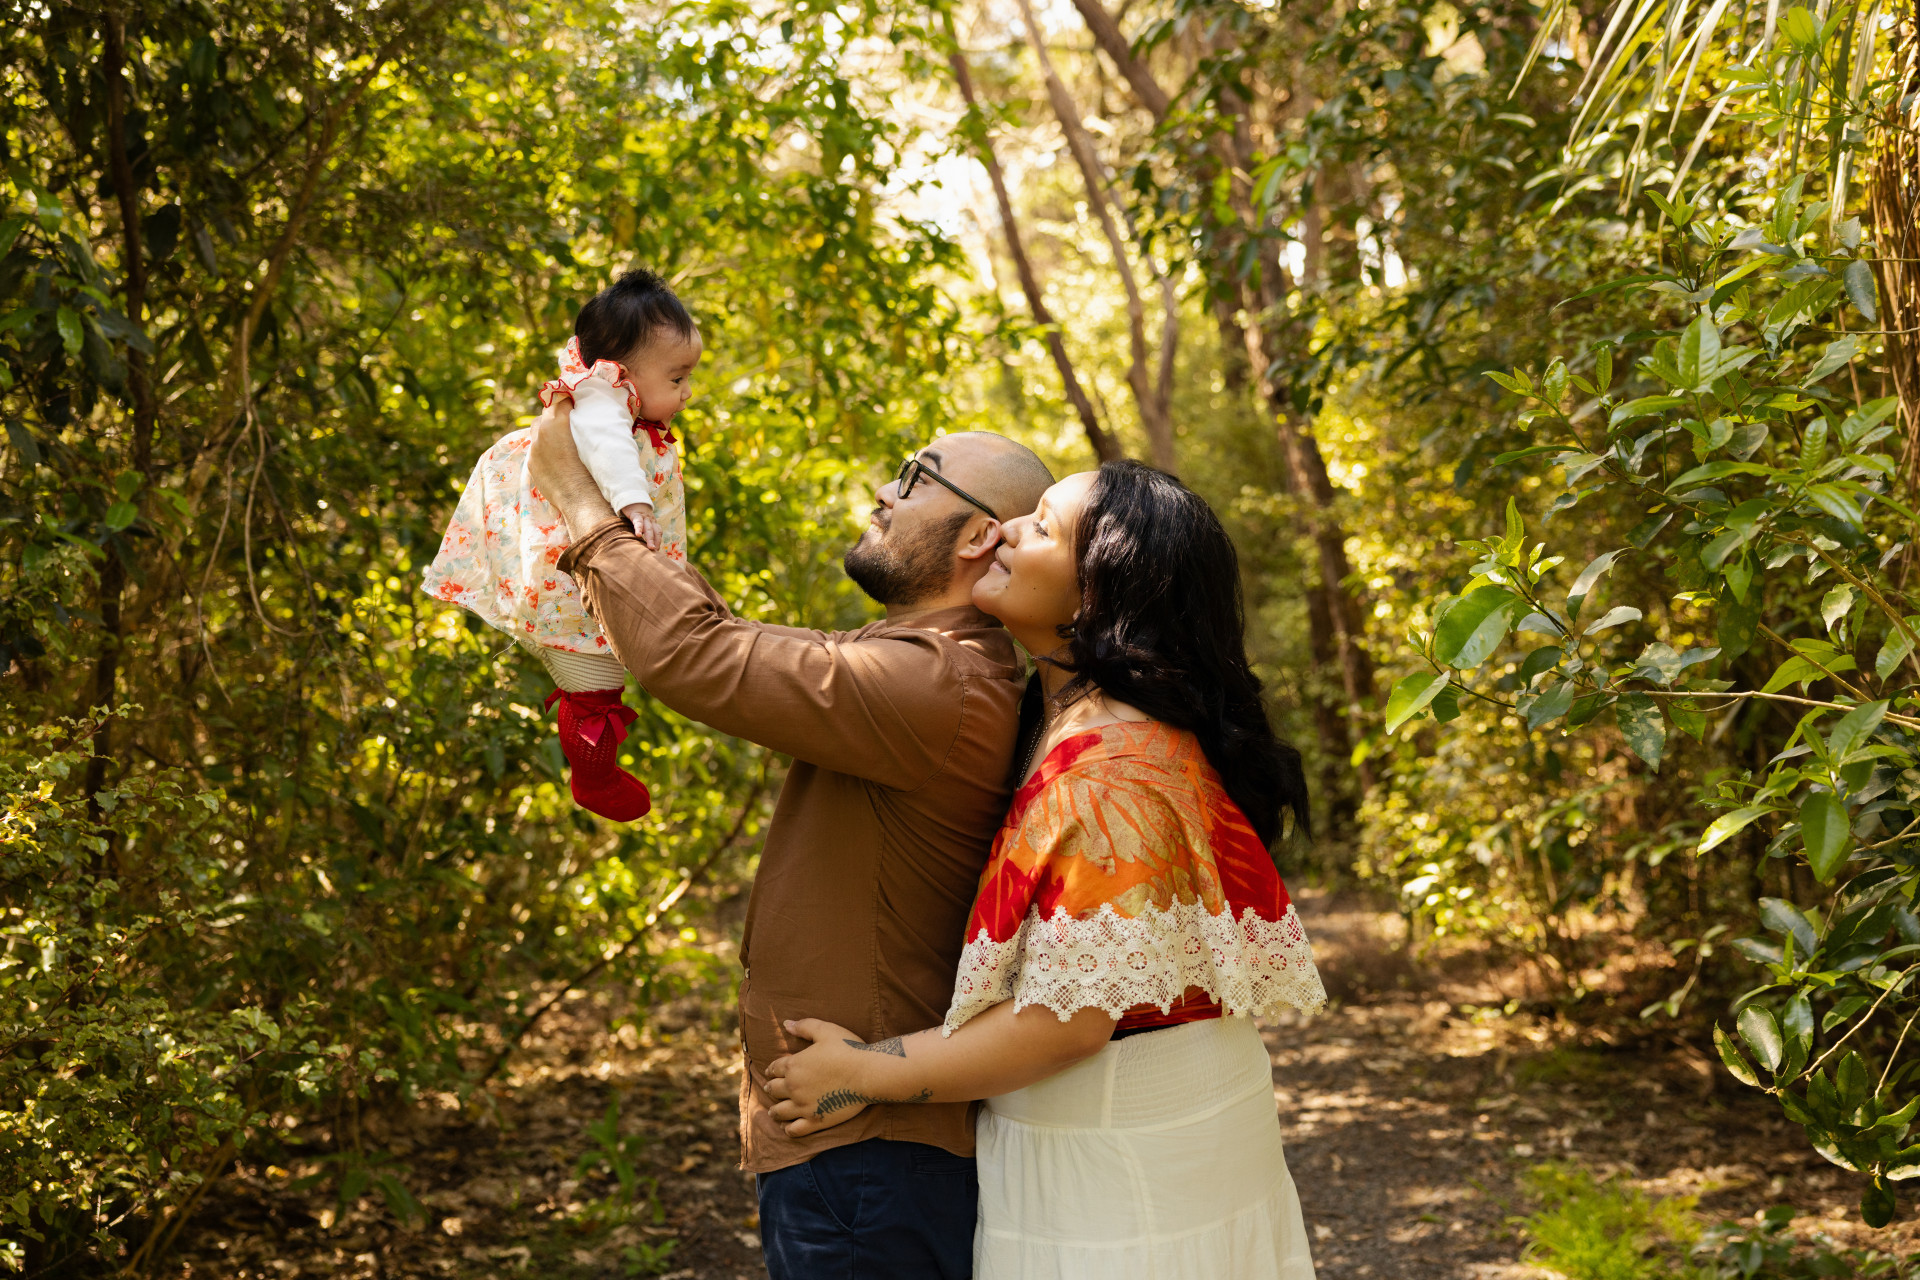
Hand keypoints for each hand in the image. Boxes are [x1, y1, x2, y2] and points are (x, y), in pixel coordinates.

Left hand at [528, 399, 616, 535]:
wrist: (581, 500)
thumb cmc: (594, 471)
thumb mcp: (594, 441)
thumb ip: (585, 425)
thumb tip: (588, 419)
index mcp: (558, 422)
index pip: (561, 399)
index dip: (570, 400)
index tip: (577, 402)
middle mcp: (542, 432)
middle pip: (546, 411)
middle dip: (556, 412)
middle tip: (570, 417)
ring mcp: (535, 448)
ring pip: (537, 428)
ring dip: (547, 428)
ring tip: (560, 435)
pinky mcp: (532, 464)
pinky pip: (536, 447)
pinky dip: (544, 446)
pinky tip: (555, 454)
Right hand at [622, 503, 660, 550]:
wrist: (631, 498)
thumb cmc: (636, 514)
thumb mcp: (642, 521)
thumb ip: (643, 530)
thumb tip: (642, 545)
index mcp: (653, 522)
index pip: (658, 532)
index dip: (659, 541)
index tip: (657, 551)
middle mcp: (650, 520)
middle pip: (655, 532)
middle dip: (656, 542)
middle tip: (656, 552)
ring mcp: (644, 517)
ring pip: (648, 528)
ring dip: (650, 538)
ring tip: (650, 547)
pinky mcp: (636, 514)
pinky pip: (638, 522)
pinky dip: (639, 529)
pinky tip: (638, 535)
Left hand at [765, 1018, 920, 1137]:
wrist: (868, 1073)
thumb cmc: (848, 1049)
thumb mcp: (825, 1030)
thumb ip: (804, 1026)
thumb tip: (786, 1023)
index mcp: (793, 1065)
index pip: (774, 1068)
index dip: (771, 1069)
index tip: (770, 1072)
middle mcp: (793, 1087)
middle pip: (774, 1090)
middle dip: (770, 1088)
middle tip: (769, 1089)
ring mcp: (803, 1106)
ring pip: (780, 1112)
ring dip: (774, 1110)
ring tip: (773, 1111)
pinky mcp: (816, 1121)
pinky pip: (795, 1129)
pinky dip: (789, 1129)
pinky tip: (788, 1127)